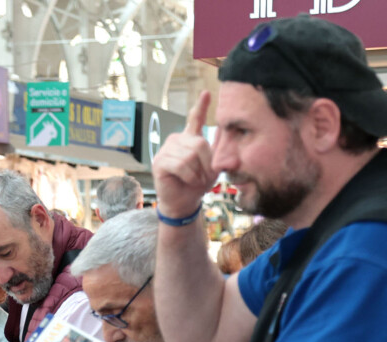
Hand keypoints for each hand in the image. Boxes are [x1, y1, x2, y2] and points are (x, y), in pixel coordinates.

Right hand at [151, 91, 216, 218]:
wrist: (184, 202)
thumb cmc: (198, 184)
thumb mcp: (214, 166)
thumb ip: (219, 149)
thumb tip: (227, 129)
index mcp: (190, 139)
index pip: (195, 119)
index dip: (201, 106)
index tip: (207, 93)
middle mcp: (177, 140)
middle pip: (199, 143)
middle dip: (206, 163)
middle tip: (204, 176)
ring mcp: (166, 150)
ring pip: (189, 156)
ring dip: (197, 172)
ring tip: (195, 180)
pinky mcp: (159, 162)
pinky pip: (180, 164)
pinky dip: (188, 176)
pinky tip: (187, 180)